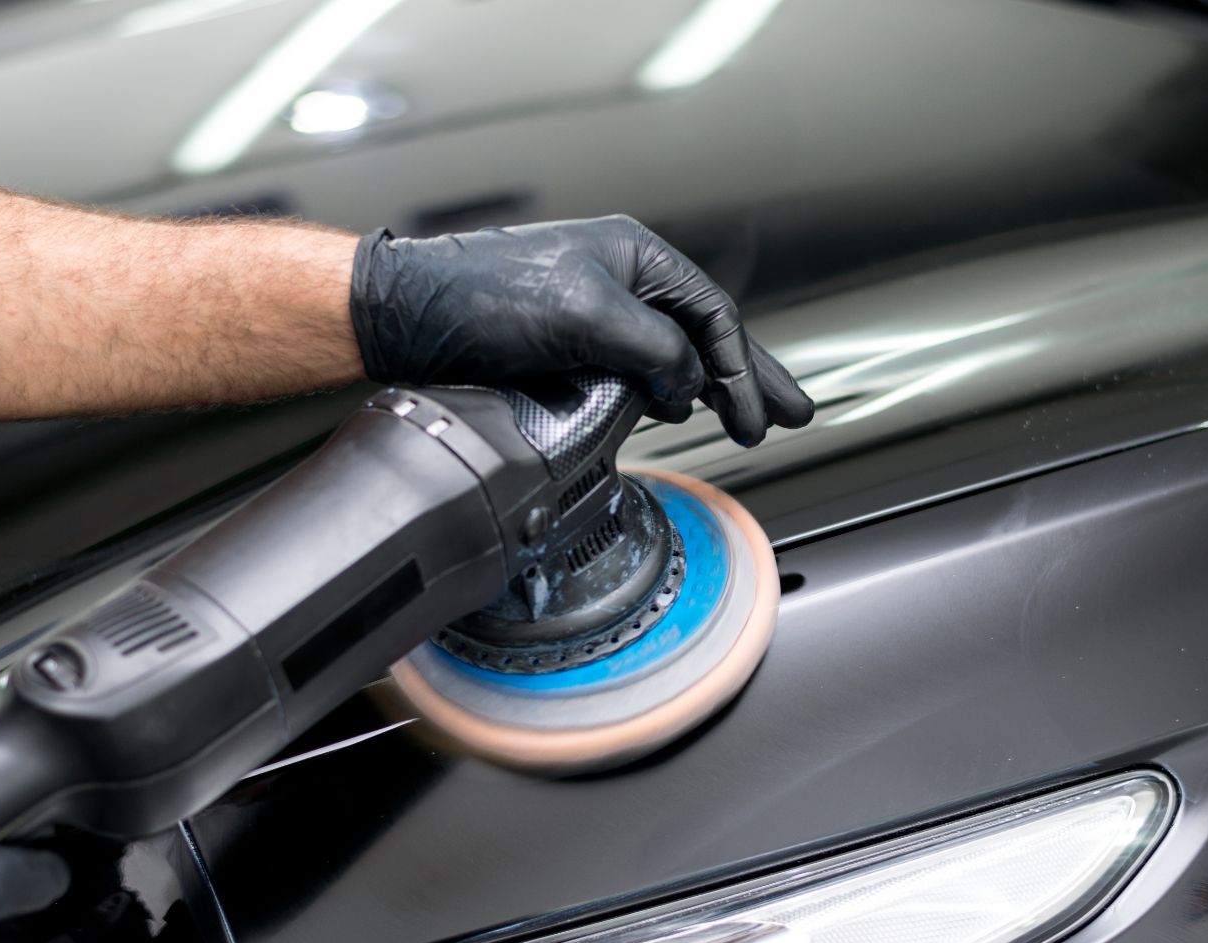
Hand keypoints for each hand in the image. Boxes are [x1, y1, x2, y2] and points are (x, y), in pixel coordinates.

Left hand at [348, 215, 814, 446]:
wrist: (412, 313)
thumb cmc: (488, 296)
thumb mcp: (589, 317)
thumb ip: (655, 350)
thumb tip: (689, 386)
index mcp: (636, 257)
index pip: (713, 317)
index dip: (743, 371)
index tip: (759, 419)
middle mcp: (622, 280)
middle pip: (707, 333)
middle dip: (752, 376)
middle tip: (795, 413)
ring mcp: (596, 313)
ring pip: (674, 354)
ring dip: (713, 388)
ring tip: (748, 419)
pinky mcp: (568, 346)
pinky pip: (635, 370)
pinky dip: (665, 393)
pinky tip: (677, 412)